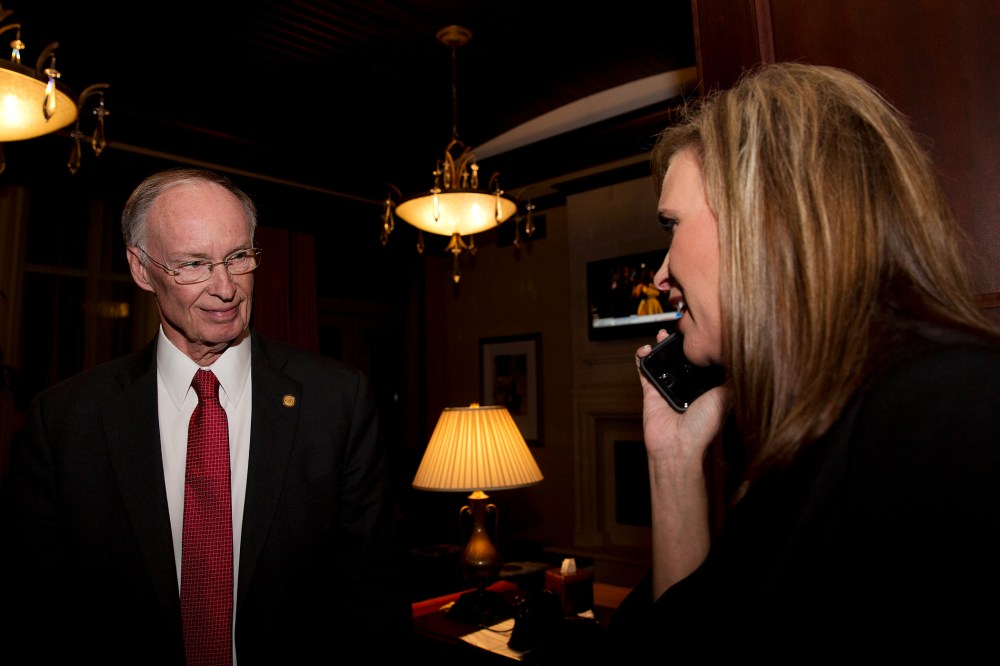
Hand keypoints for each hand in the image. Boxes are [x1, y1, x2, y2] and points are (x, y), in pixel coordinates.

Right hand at [635, 330, 729, 467]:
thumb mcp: (726, 397)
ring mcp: (668, 387)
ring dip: (661, 345)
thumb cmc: (704, 426)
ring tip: (663, 334)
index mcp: (705, 386)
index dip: (701, 346)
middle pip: (682, 357)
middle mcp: (687, 386)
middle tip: (681, 328)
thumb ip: (731, 377)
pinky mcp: (650, 391)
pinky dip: (642, 357)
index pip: (702, 360)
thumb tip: (744, 358)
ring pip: (662, 360)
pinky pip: (644, 370)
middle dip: (680, 342)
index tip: (702, 330)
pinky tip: (646, 349)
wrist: (678, 446)